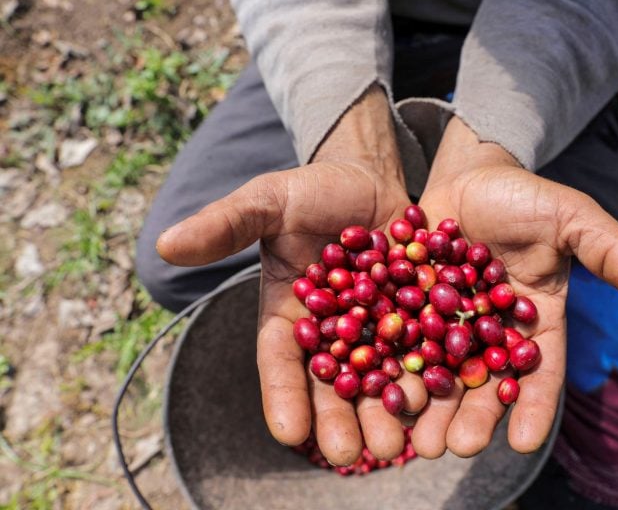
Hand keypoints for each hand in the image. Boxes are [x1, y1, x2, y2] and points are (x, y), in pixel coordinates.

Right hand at [156, 87, 426, 465]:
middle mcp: (331, 333)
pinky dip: (431, 377)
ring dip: (388, 412)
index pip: (280, 362)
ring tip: (398, 443)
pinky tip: (439, 403)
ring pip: (381, 378)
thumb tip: (164, 245)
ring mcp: (376, 329)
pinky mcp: (418, 317)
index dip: (283, 396)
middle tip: (352, 454)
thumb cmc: (310, 191)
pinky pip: (425, 351)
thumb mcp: (268, 201)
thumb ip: (225, 225)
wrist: (369, 178)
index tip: (289, 434)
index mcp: (288, 316)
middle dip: (341, 420)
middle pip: (334, 384)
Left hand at [412, 117, 617, 457]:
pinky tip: (372, 388)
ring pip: (434, 372)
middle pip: (480, 384)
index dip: (532, 407)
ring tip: (411, 438)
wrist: (469, 176)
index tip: (524, 443)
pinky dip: (385, 364)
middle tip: (453, 448)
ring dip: (424, 406)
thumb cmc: (526, 198)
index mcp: (533, 325)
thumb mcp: (569, 217)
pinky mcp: (406, 309)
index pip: (538, 374)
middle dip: (469, 418)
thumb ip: (610, 250)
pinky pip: (395, 341)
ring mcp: (444, 325)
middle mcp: (488, 335)